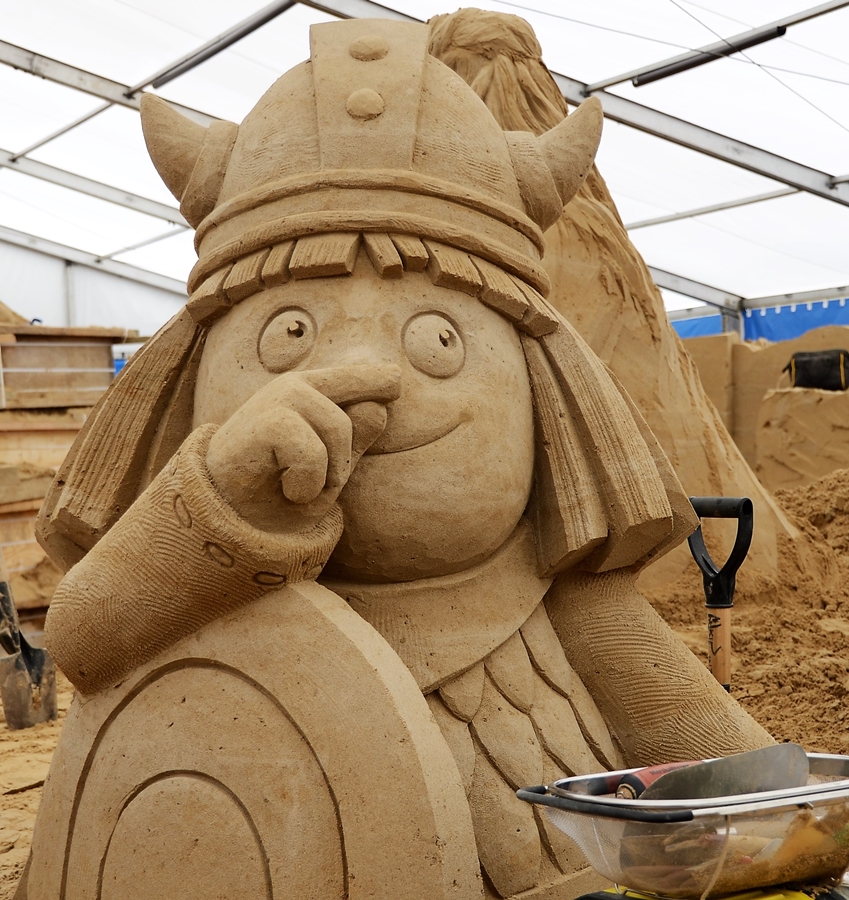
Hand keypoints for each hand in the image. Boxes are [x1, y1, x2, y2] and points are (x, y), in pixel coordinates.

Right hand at [205, 365, 401, 532]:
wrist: (226, 520)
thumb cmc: (278, 495)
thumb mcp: (330, 471)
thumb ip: (356, 441)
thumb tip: (380, 408)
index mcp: (318, 393)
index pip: (365, 378)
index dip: (381, 380)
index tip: (397, 381)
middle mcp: (300, 385)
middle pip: (368, 411)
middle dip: (348, 461)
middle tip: (310, 484)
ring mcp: (282, 396)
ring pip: (340, 430)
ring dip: (326, 475)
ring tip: (294, 486)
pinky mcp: (268, 418)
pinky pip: (313, 454)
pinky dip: (305, 483)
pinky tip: (284, 489)